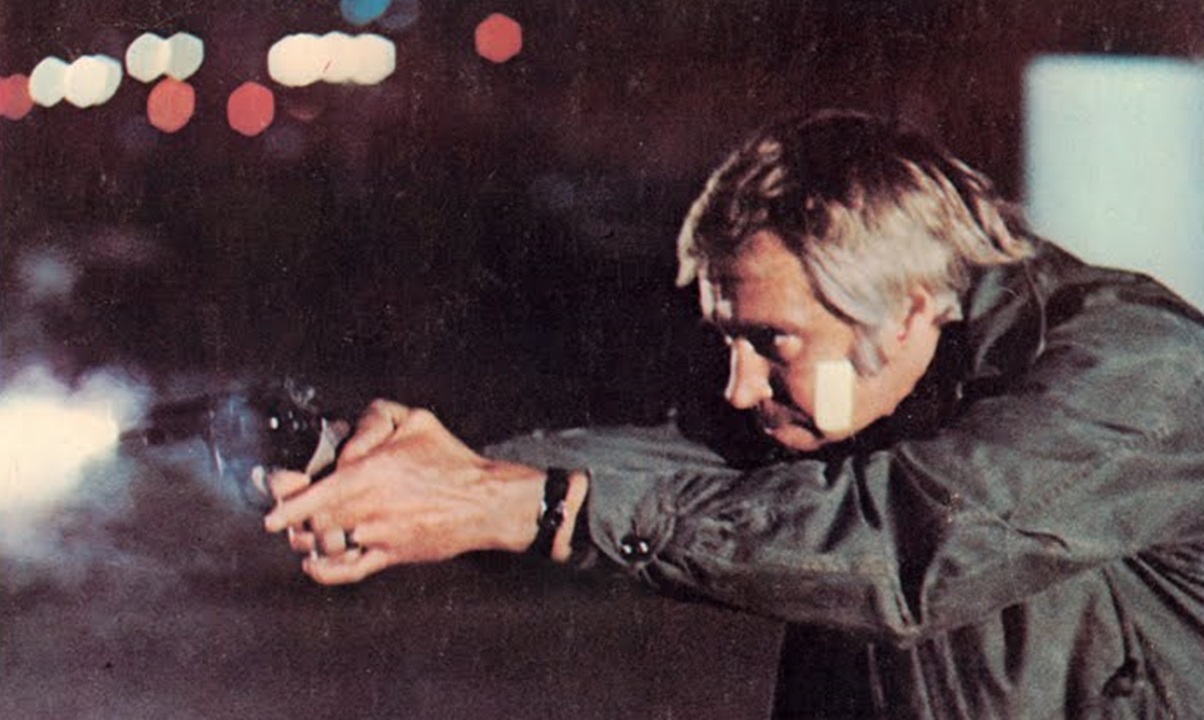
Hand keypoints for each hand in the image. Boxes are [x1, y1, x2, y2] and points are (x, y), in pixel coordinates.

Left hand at [264, 400, 545, 584]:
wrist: (485, 503)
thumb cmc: (452, 462)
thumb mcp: (417, 420)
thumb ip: (375, 419)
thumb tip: (346, 440)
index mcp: (370, 473)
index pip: (313, 493)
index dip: (286, 501)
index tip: (272, 502)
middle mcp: (368, 507)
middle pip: (311, 520)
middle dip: (291, 517)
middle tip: (283, 511)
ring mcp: (377, 535)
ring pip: (323, 545)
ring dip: (305, 540)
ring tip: (301, 531)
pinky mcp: (390, 556)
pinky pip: (348, 572)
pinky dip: (323, 571)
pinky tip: (314, 563)